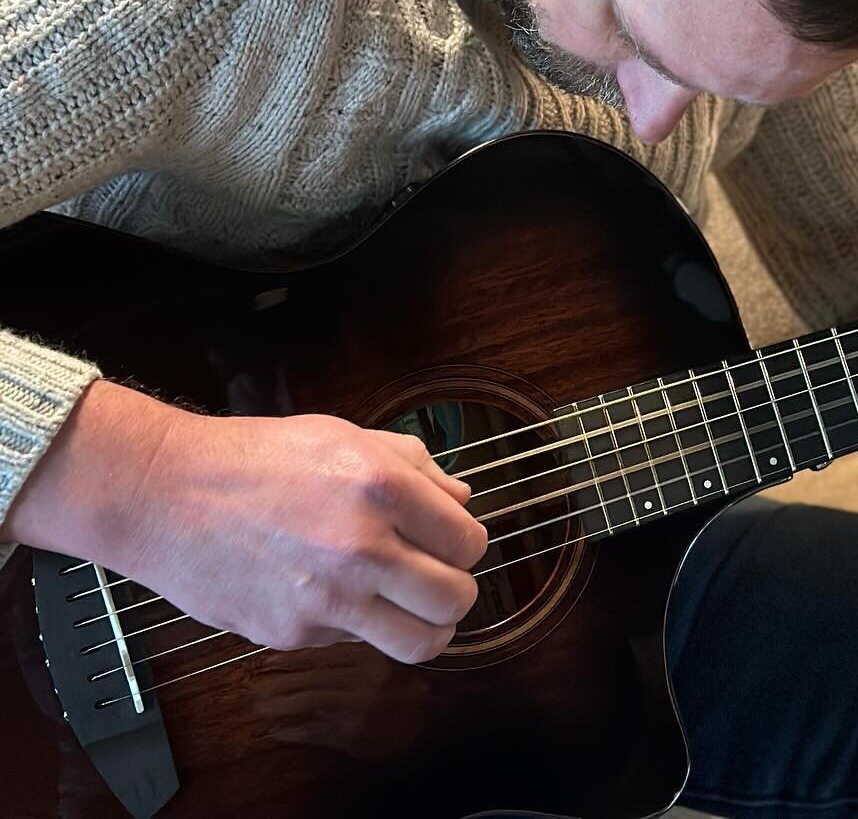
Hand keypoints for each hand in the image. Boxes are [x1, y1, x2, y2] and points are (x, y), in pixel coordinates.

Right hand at [4, 380, 487, 662]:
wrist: (167, 495)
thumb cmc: (257, 458)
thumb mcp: (346, 435)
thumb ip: (415, 466)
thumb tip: (461, 499)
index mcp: (383, 487)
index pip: (469, 541)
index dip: (466, 544)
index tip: (452, 542)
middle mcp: (363, 546)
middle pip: (456, 599)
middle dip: (455, 591)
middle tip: (437, 578)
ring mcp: (328, 598)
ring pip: (419, 643)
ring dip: (426, 628)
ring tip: (412, 609)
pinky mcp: (293, 634)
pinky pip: (355, 642)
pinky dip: (356, 625)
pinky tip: (333, 593)